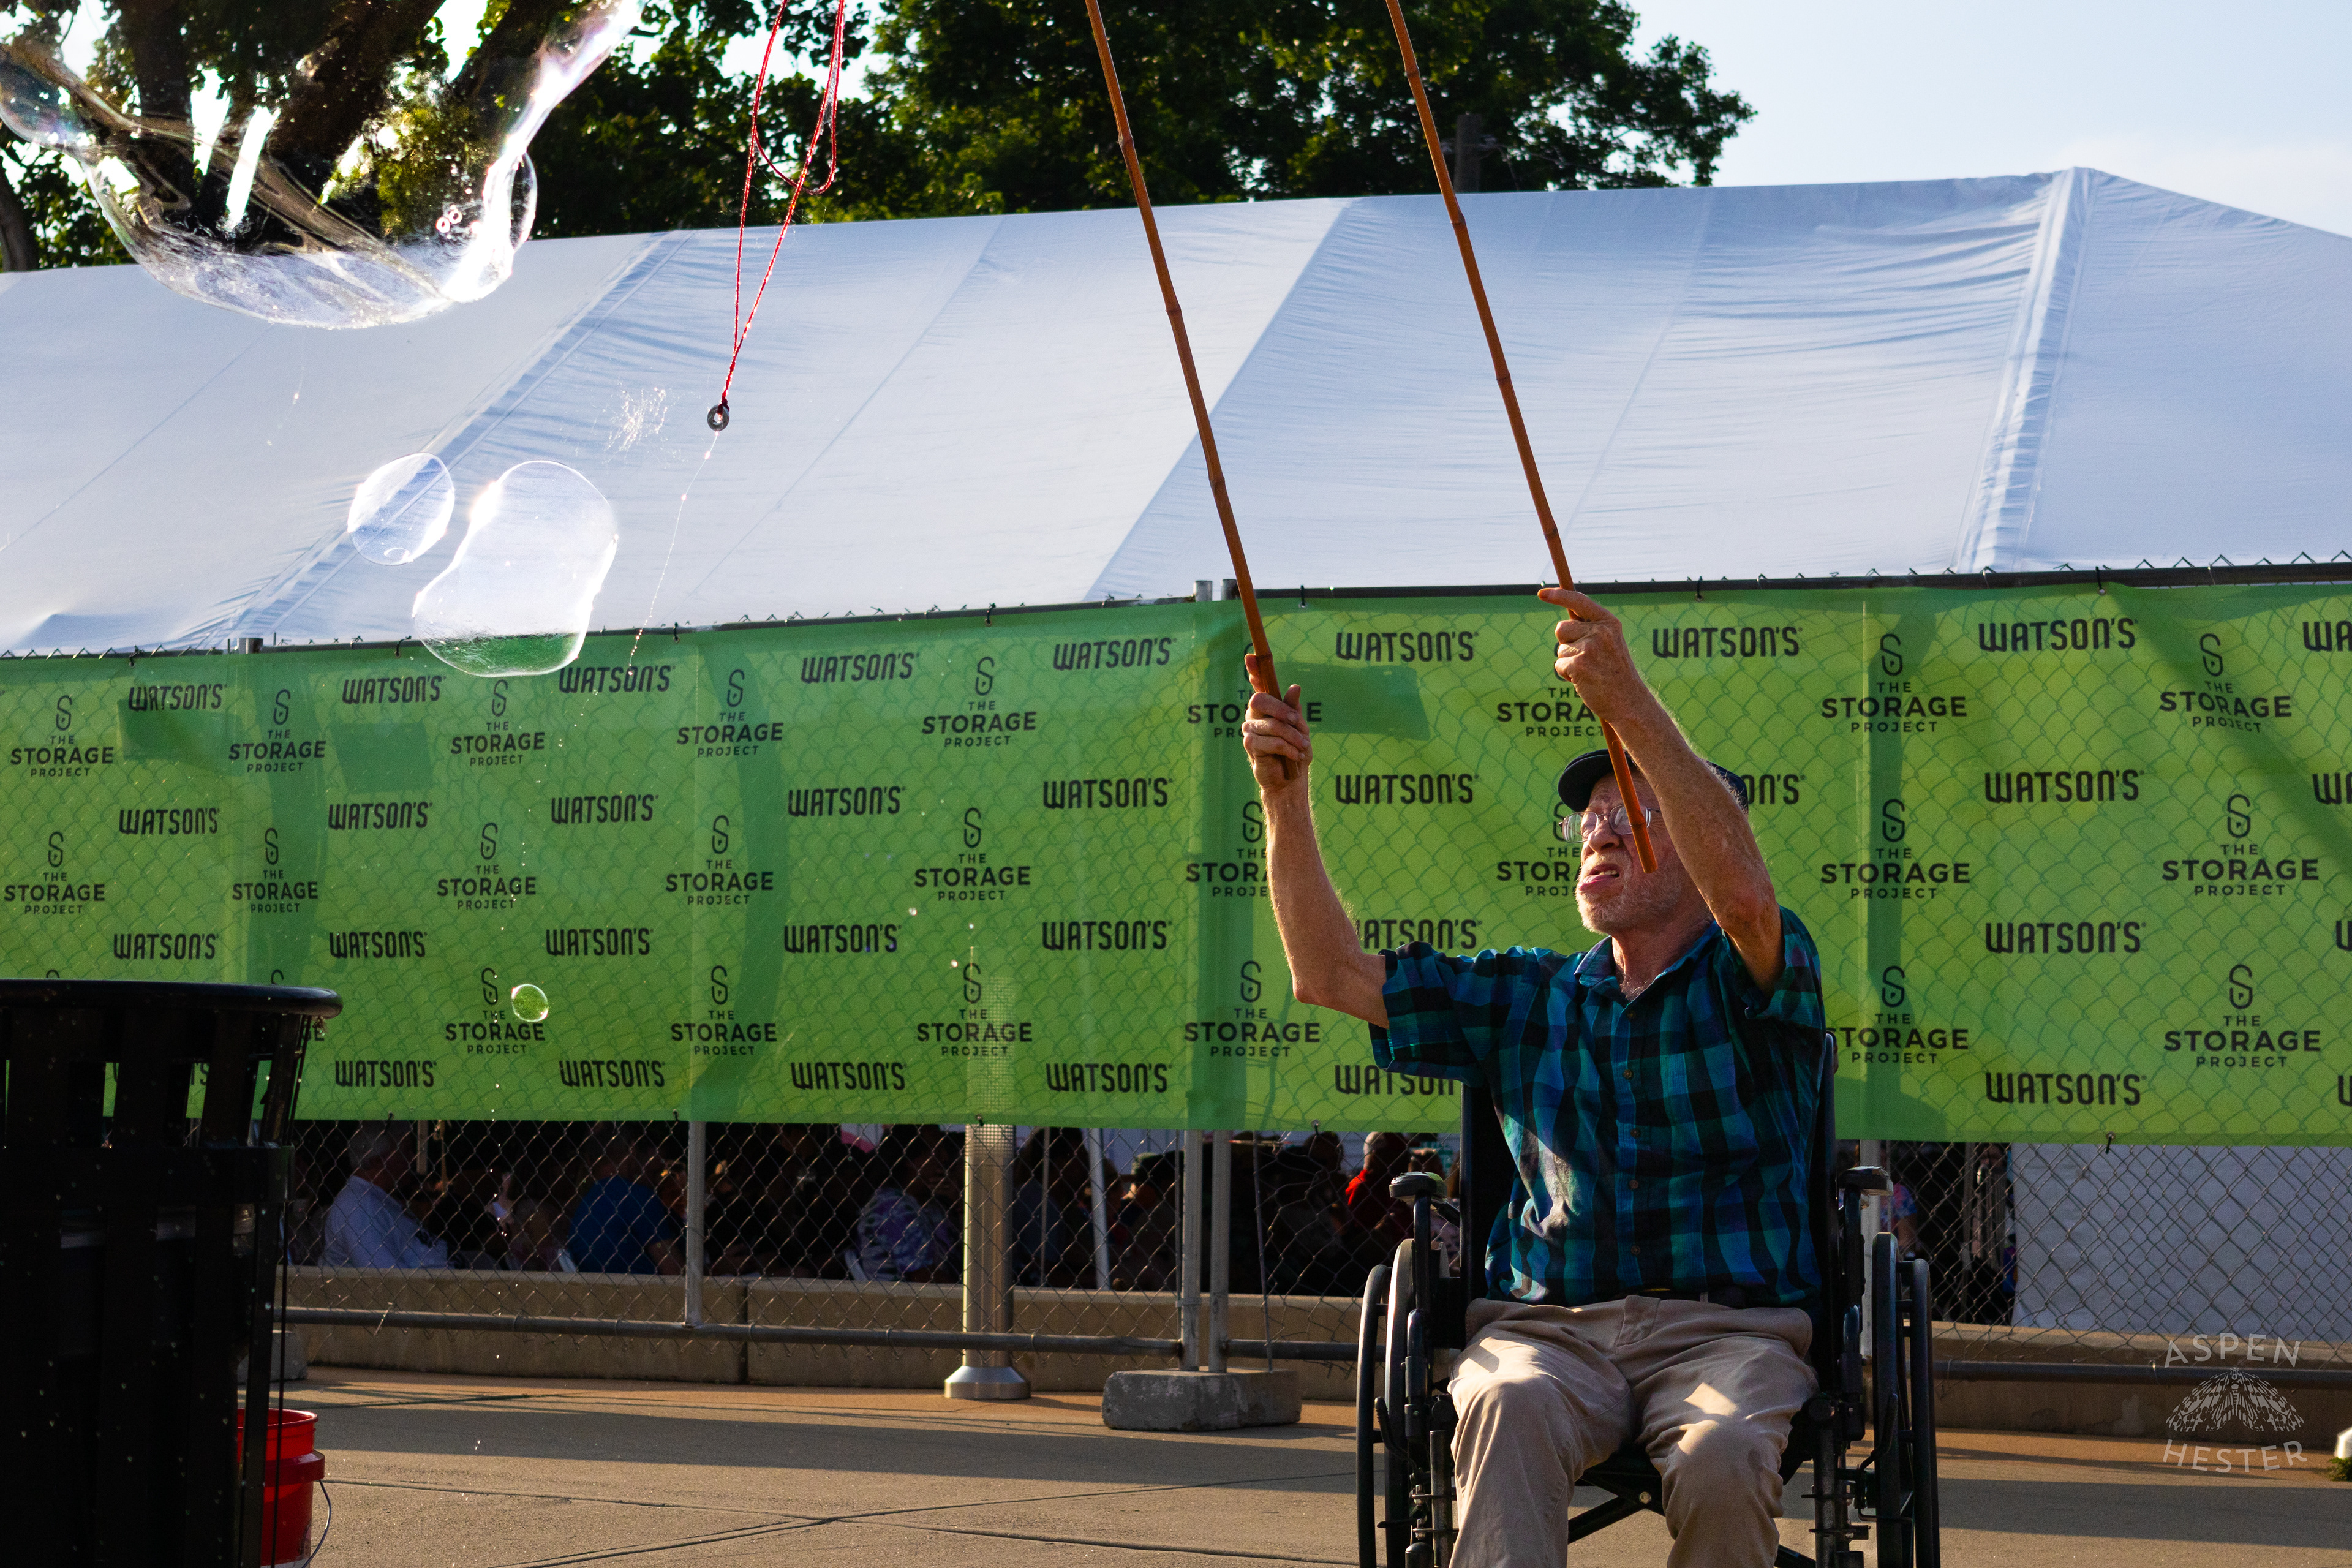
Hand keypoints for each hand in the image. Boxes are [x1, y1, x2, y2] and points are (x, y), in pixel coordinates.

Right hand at [1240, 653, 1309, 793]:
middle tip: (1296, 721)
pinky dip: (1287, 748)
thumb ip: (1294, 708)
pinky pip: (1270, 741)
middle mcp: (1254, 715)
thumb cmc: (1295, 750)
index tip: (1250, 657)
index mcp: (1267, 707)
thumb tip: (1295, 686)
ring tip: (1303, 748)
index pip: (1258, 685)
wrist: (1291, 779)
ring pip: (1271, 724)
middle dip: (1281, 709)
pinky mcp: (1250, 746)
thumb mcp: (1299, 727)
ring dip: (1292, 737)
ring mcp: (1249, 730)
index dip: (1254, 670)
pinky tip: (1295, 756)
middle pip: (1259, 699)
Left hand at [1539, 586, 1656, 728]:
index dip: (1558, 595)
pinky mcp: (1578, 665)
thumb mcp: (1610, 643)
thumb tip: (1562, 624)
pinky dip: (1566, 675)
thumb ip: (1591, 630)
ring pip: (1560, 649)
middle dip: (1567, 643)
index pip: (1579, 601)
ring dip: (1568, 662)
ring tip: (1590, 671)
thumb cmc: (1615, 673)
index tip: (1541, 593)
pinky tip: (1584, 681)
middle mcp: (1600, 632)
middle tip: (1588, 659)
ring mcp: (1589, 648)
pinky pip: (1559, 665)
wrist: (1628, 701)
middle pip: (1561, 628)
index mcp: (1609, 622)